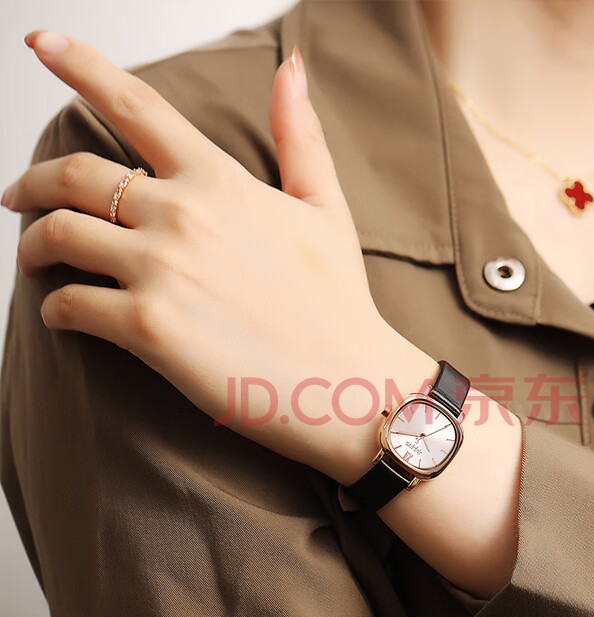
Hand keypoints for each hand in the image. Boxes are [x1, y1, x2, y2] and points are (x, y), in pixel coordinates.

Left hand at [3, 31, 435, 481]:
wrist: (348, 385)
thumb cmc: (340, 305)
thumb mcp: (325, 210)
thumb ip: (300, 136)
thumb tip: (293, 68)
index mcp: (221, 182)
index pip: (136, 106)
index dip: (80, 66)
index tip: (43, 42)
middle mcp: (183, 215)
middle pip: (75, 175)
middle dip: (32, 182)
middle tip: (21, 198)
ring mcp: (161, 271)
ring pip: (58, 235)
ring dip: (33, 244)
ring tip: (34, 259)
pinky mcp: (147, 329)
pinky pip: (69, 305)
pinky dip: (53, 308)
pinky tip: (62, 315)